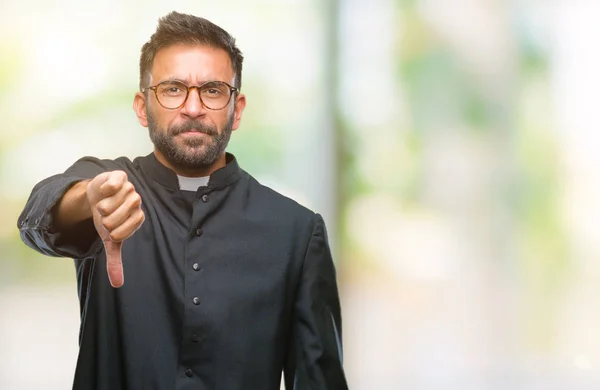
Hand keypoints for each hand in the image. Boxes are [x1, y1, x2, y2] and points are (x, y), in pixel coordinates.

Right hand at [86, 171, 144, 287]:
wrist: (95, 198)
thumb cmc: (105, 219)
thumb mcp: (109, 240)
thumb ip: (115, 260)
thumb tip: (117, 284)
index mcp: (137, 217)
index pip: (133, 224)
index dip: (117, 229)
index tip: (109, 230)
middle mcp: (136, 201)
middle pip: (125, 210)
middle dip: (108, 217)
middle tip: (103, 216)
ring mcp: (129, 188)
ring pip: (117, 198)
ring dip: (104, 204)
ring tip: (101, 205)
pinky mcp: (119, 176)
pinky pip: (116, 182)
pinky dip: (107, 188)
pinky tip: (103, 192)